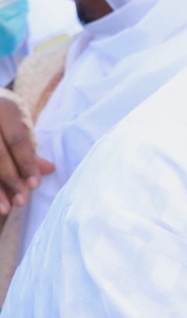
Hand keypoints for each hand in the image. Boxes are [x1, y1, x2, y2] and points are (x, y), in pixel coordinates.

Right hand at [0, 92, 51, 216]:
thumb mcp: (15, 124)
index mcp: (4, 108)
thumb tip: (50, 169)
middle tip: (22, 202)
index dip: (27, 164)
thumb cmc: (0, 116)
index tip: (35, 185)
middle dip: (10, 180)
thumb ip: (28, 148)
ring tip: (5, 209)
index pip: (18, 140)